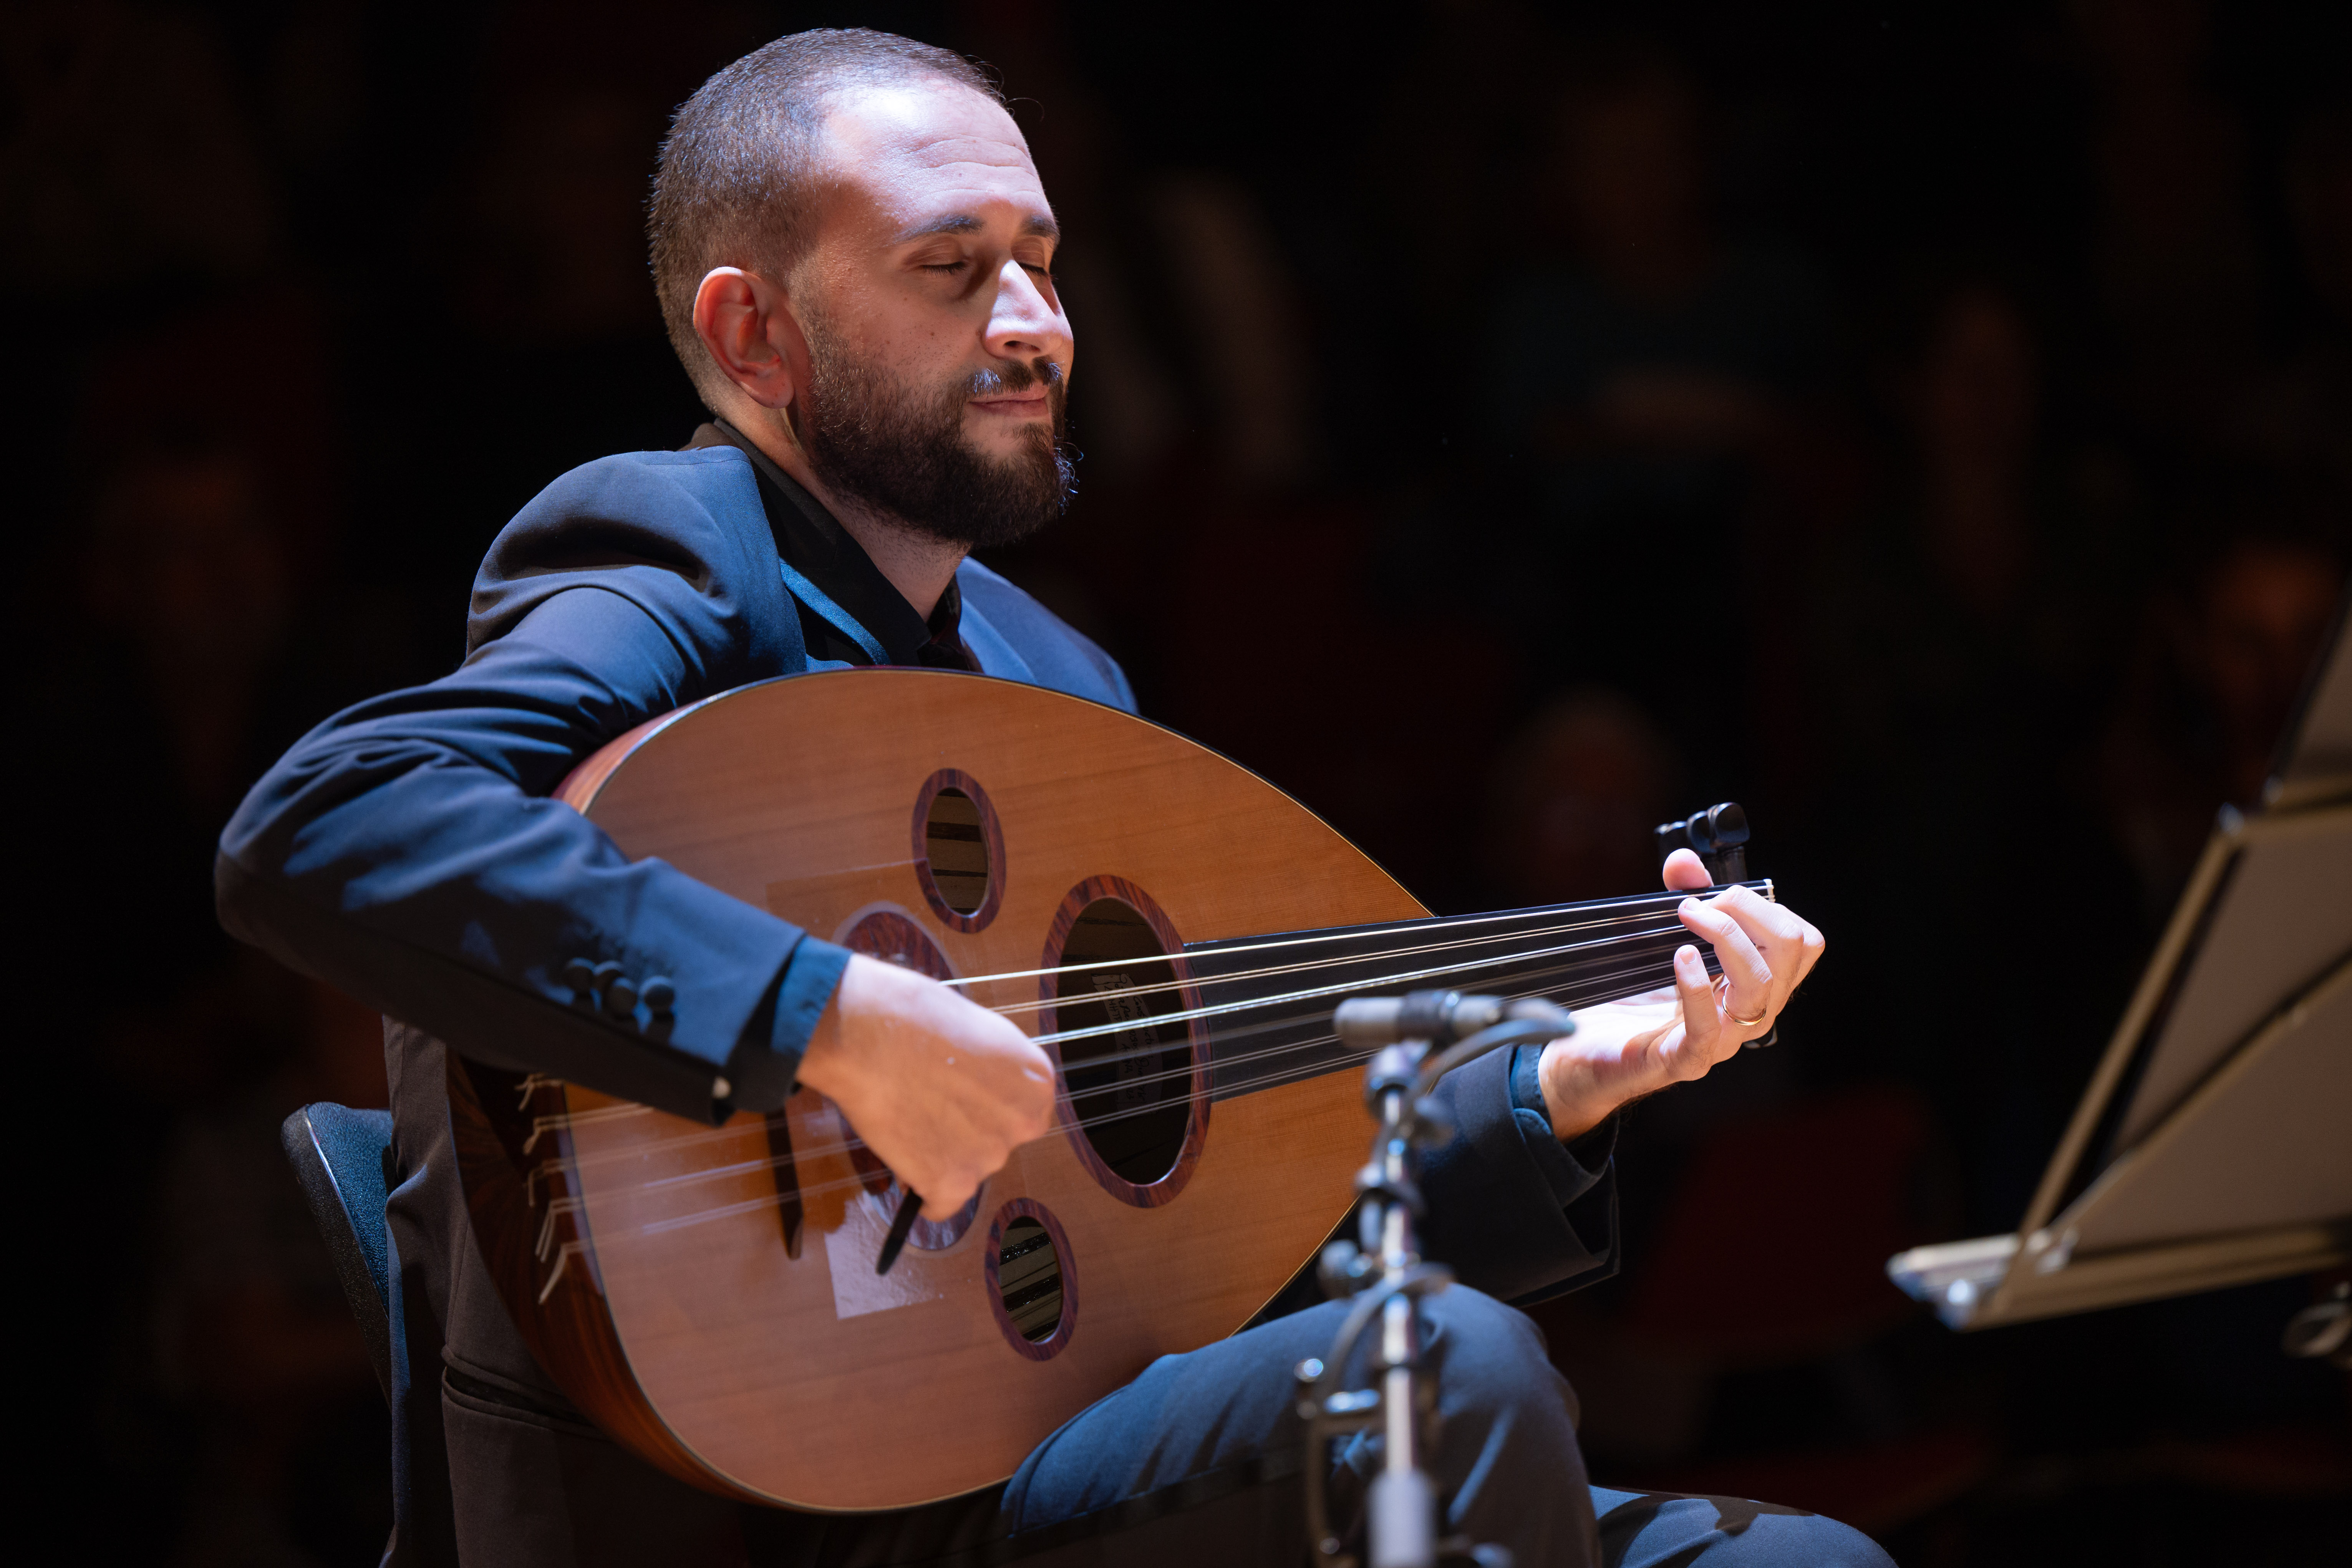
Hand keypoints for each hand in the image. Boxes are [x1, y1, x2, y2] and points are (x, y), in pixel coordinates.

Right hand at [794, 954, 1056, 1218]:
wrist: (868, 1035)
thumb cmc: (914, 1018)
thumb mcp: (977, 1030)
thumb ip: (993, 1067)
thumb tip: (981, 1086)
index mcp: (1036, 1081)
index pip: (1023, 1114)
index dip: (989, 1112)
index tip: (965, 1107)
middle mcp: (1023, 1122)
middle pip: (995, 1143)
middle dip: (966, 1136)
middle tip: (928, 1112)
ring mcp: (988, 1156)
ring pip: (967, 1171)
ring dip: (941, 1158)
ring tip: (907, 1122)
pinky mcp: (951, 1183)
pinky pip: (941, 1204)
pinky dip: (922, 1192)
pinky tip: (905, 1167)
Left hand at [1534, 848, 1824, 1139]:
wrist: (1588, 1049)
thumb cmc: (1634, 996)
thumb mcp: (1663, 940)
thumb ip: (1682, 897)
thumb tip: (1684, 860)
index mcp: (1755, 983)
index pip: (1801, 941)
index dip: (1768, 906)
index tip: (1721, 894)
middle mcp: (1750, 1012)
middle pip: (1791, 952)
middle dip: (1750, 911)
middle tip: (1702, 903)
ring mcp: (1723, 1040)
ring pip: (1761, 985)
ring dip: (1728, 938)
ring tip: (1689, 917)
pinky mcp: (1686, 1060)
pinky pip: (1707, 1027)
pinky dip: (1697, 985)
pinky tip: (1681, 957)